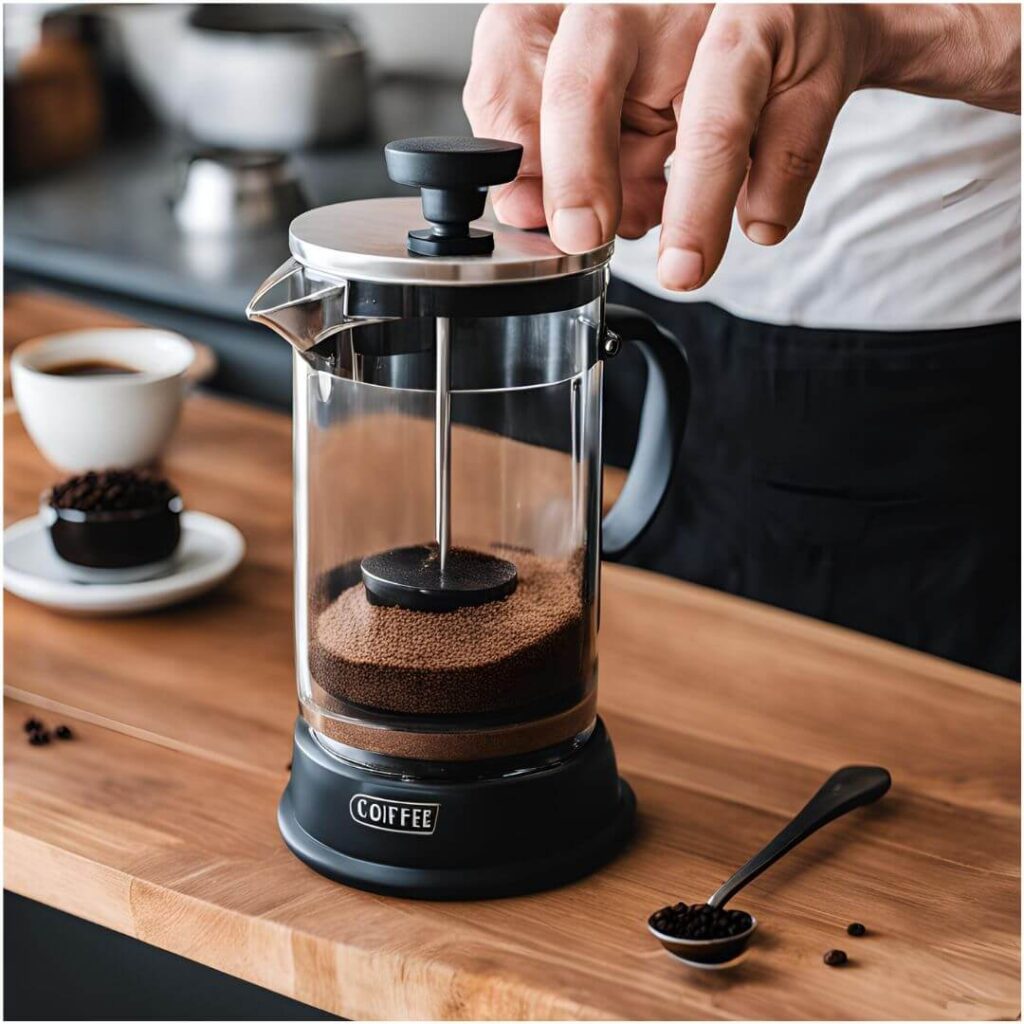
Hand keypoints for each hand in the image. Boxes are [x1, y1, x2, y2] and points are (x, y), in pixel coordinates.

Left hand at [464, 4, 1019, 290]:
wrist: (824, 14)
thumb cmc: (695, 61)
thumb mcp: (615, 99)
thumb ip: (562, 148)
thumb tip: (525, 212)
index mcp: (593, 2)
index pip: (519, 39)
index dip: (510, 129)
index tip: (521, 208)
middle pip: (593, 67)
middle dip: (580, 169)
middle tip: (583, 239)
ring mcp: (744, 12)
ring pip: (713, 110)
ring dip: (695, 207)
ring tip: (684, 269)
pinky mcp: (821, 47)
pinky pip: (792, 137)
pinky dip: (772, 198)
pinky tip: (758, 223)